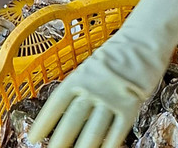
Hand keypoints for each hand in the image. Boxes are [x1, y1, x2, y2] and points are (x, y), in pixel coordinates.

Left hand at [28, 0, 177, 147]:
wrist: (144, 40)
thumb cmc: (118, 54)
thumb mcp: (93, 66)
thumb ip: (82, 87)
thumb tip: (68, 111)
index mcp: (79, 77)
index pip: (57, 103)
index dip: (44, 122)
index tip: (33, 138)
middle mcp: (92, 88)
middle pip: (72, 121)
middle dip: (60, 142)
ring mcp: (111, 98)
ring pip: (93, 131)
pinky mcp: (130, 105)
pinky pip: (117, 132)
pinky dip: (109, 145)